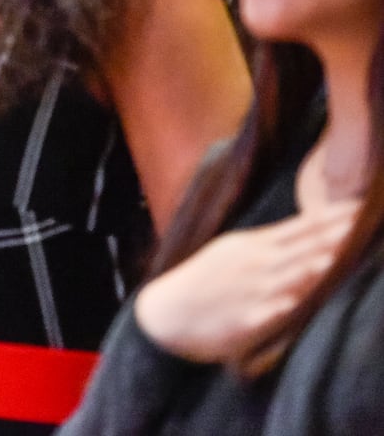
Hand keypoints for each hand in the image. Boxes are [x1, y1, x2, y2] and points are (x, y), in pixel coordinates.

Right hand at [135, 202, 357, 363]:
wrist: (166, 312)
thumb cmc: (205, 281)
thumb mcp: (232, 251)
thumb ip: (270, 243)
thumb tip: (307, 230)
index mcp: (254, 245)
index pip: (301, 227)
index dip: (331, 218)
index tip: (360, 206)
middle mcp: (255, 265)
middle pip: (302, 249)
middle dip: (333, 237)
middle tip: (363, 222)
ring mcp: (249, 293)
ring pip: (288, 279)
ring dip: (310, 268)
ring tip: (336, 257)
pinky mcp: (242, 322)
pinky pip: (264, 314)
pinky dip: (279, 307)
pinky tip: (293, 303)